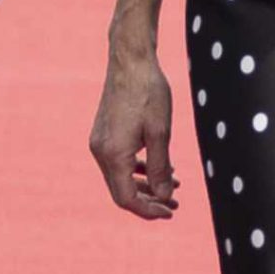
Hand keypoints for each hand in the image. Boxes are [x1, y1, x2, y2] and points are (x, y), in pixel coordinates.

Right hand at [90, 36, 178, 219]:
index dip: (148, 210)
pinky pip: (118, 162)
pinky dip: (137, 169)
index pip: (126, 198)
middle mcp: (100, 152)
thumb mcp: (161, 133)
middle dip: (149, 200)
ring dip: (145, 185)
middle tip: (174, 204)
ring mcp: (99, 142)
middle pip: (121, 191)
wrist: (130, 61)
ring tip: (173, 186)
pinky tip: (158, 167)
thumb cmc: (149, 93)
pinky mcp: (103, 134)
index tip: (170, 211)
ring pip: (120, 177)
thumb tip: (163, 197)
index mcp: (113, 154)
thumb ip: (160, 168)